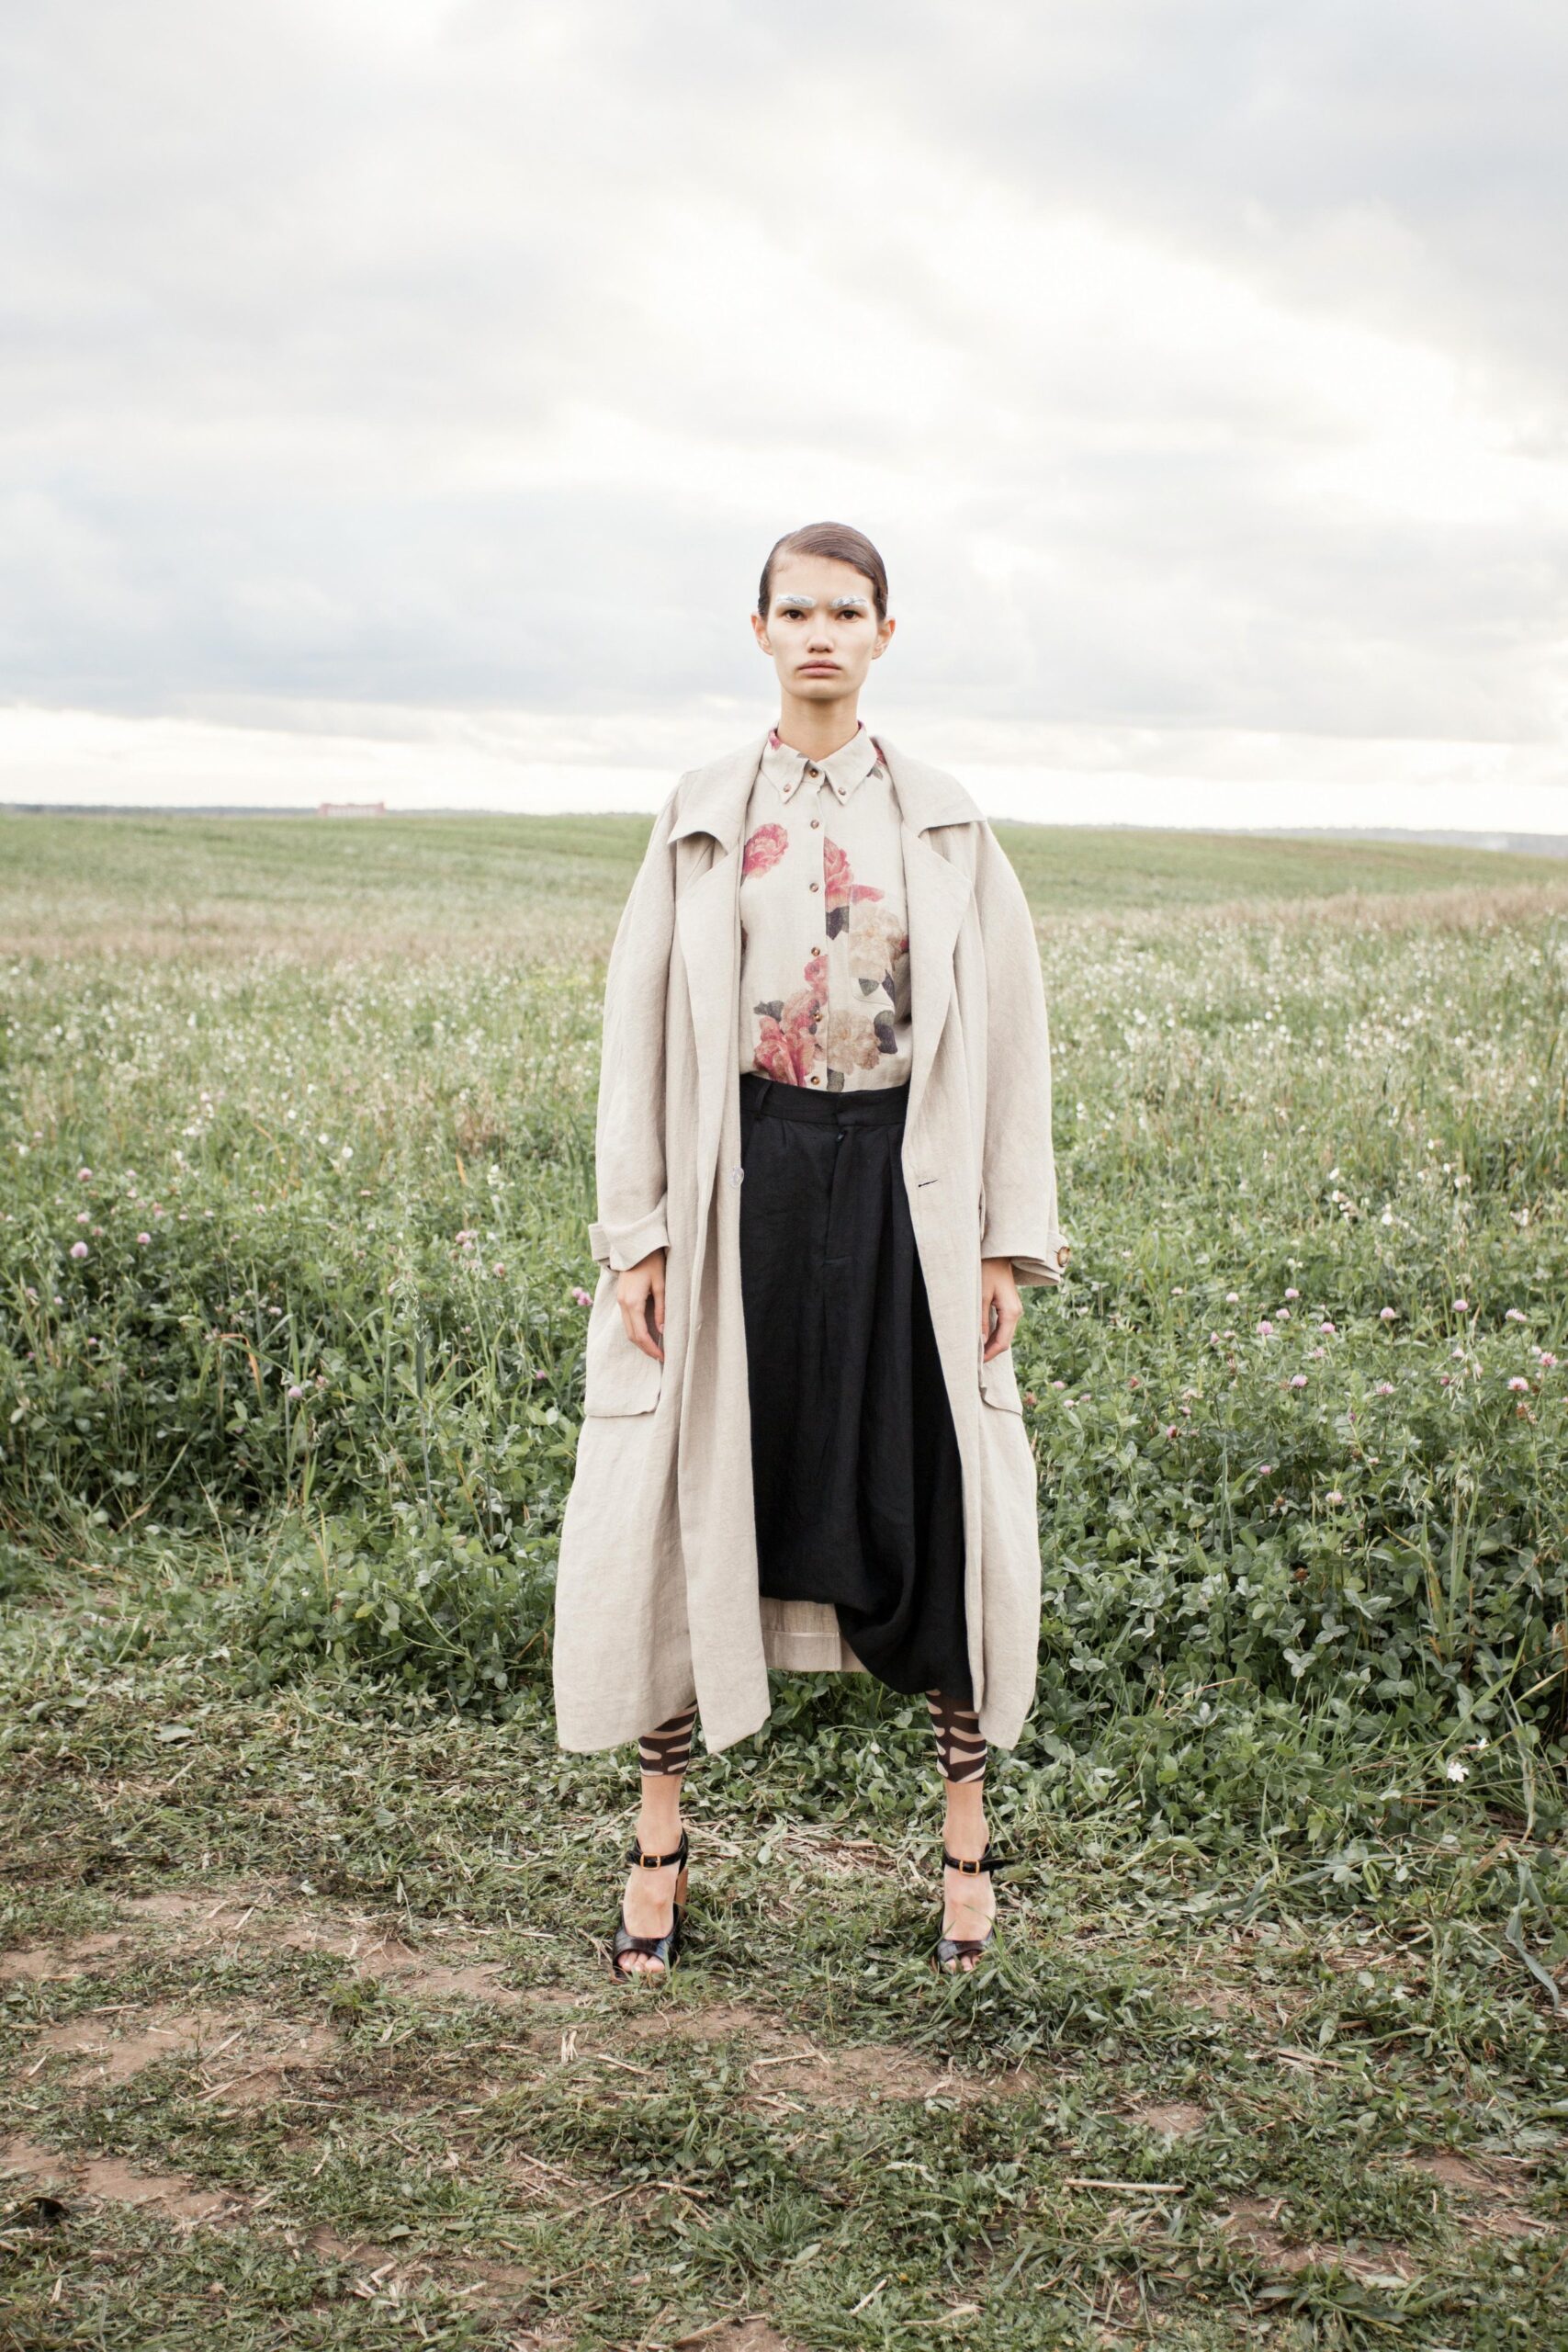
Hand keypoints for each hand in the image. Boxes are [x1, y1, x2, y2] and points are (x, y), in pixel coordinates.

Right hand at [617, 1249, 665, 1363]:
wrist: (636, 1246)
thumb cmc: (652, 1262)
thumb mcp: (661, 1285)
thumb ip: (661, 1309)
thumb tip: (662, 1331)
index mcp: (633, 1302)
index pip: (640, 1334)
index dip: (651, 1348)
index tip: (663, 1356)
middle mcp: (623, 1304)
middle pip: (631, 1335)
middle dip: (645, 1348)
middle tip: (660, 1357)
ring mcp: (620, 1301)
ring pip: (627, 1329)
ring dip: (640, 1341)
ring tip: (655, 1348)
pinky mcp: (621, 1298)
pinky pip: (627, 1321)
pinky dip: (636, 1331)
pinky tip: (647, 1334)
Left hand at [980, 1256, 1020, 1361]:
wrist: (997, 1254)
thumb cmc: (986, 1271)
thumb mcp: (980, 1296)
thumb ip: (980, 1320)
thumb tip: (979, 1342)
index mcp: (1011, 1312)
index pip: (1002, 1342)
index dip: (990, 1354)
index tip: (976, 1363)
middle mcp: (1016, 1313)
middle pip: (1005, 1341)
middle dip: (990, 1352)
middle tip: (974, 1361)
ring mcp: (1014, 1310)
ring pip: (1004, 1334)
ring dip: (991, 1344)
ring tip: (976, 1352)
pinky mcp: (1009, 1307)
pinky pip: (1003, 1326)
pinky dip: (993, 1335)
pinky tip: (982, 1339)